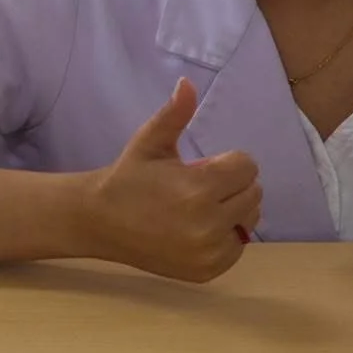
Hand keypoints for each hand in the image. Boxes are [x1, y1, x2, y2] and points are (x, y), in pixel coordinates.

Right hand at [80, 79, 261, 282]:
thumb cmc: (128, 177)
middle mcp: (208, 223)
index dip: (227, 162)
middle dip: (231, 184)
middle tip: (199, 186)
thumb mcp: (149, 142)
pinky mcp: (209, 270)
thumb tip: (187, 83)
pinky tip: (197, 229)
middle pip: (253, 193)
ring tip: (200, 207)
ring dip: (233, 210)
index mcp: (197, 188)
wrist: (100, 221)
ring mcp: (209, 251)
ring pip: (249, 220)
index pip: (247, 167)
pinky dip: (225, 235)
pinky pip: (238, 246)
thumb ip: (174, 115)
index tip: (202, 166)